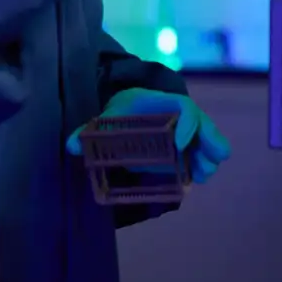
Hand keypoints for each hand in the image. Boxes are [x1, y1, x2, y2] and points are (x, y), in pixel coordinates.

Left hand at [66, 88, 231, 184]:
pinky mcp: (184, 143)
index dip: (187, 123)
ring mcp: (184, 129)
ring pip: (205, 138)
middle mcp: (177, 114)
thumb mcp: (105, 118)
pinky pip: (199, 150)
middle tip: (211, 163)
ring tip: (204, 175)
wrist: (129, 108)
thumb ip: (88, 131)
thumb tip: (71, 145)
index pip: (183, 106)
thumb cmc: (119, 112)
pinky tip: (197, 178)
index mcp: (160, 103)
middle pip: (202, 123)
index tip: (181, 144)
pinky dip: (201, 162)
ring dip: (207, 156)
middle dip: (209, 142)